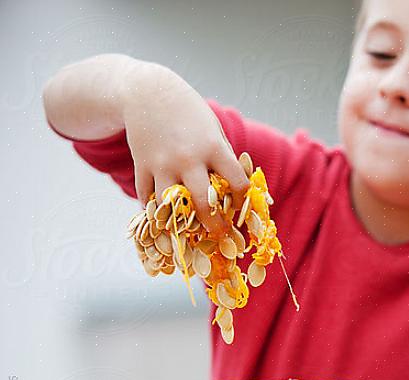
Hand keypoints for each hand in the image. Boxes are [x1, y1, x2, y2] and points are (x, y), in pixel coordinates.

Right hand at [122, 63, 249, 234]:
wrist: (147, 91)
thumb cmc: (188, 112)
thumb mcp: (213, 129)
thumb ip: (224, 157)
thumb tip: (236, 189)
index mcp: (213, 148)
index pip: (237, 183)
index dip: (243, 201)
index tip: (242, 211)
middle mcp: (188, 159)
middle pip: (204, 204)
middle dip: (214, 225)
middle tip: (219, 236)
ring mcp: (162, 164)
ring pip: (172, 207)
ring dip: (180, 223)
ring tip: (189, 233)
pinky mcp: (141, 166)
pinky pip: (147, 197)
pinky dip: (155, 211)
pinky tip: (164, 219)